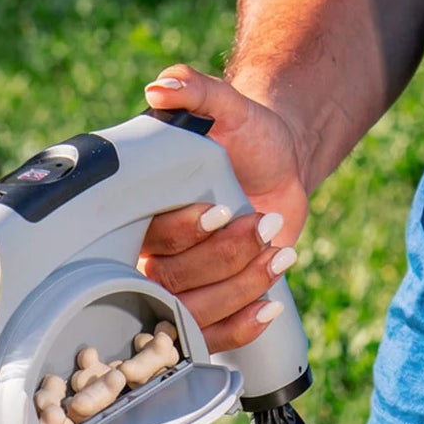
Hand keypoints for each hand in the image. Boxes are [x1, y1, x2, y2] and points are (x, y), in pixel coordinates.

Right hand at [139, 65, 310, 352]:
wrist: (278, 165)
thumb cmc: (248, 137)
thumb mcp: (229, 107)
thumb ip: (197, 92)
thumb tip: (162, 87)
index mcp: (142, 216)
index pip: (149, 239)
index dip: (185, 232)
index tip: (222, 210)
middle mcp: (151, 260)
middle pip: (172, 283)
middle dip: (225, 258)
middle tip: (265, 224)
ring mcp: (178, 291)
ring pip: (194, 313)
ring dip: (241, 287)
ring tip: (281, 252)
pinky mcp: (207, 310)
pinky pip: (212, 336)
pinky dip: (242, 326)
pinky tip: (268, 306)